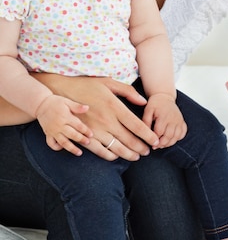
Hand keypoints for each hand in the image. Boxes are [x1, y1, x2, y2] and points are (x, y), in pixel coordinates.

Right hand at [35, 75, 159, 160]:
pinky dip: (110, 156)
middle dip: (141, 148)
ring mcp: (94, 129)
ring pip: (116, 148)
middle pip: (129, 140)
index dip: (148, 136)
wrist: (61, 90)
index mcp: (114, 106)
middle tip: (148, 151)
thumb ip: (128, 92)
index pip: (136, 125)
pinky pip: (99, 151)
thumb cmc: (87, 85)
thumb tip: (143, 102)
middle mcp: (106, 120)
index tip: (155, 141)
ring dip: (128, 154)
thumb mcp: (109, 82)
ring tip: (136, 156)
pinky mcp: (84, 135)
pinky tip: (117, 156)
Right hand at [36, 94, 92, 155]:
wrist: (40, 105)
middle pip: (72, 135)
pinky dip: (56, 147)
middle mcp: (59, 125)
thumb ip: (77, 106)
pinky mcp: (48, 134)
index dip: (85, 131)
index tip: (91, 135)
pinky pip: (51, 143)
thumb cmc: (56, 102)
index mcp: (65, 117)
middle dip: (81, 139)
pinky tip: (63, 148)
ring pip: (63, 142)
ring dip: (71, 148)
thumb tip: (87, 108)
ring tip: (79, 153)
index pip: (78, 126)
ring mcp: (53, 131)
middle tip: (88, 142)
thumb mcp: (67, 102)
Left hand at [143, 93, 186, 147]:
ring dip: (169, 143)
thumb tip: (145, 134)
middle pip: (169, 136)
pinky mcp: (182, 122)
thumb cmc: (155, 104)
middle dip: (162, 144)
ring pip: (176, 137)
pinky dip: (178, 138)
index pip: (159, 132)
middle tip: (155, 146)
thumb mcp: (147, 111)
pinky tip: (170, 139)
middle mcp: (173, 119)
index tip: (150, 143)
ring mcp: (179, 121)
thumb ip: (145, 122)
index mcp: (164, 116)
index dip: (154, 140)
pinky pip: (183, 133)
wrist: (164, 96)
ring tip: (162, 144)